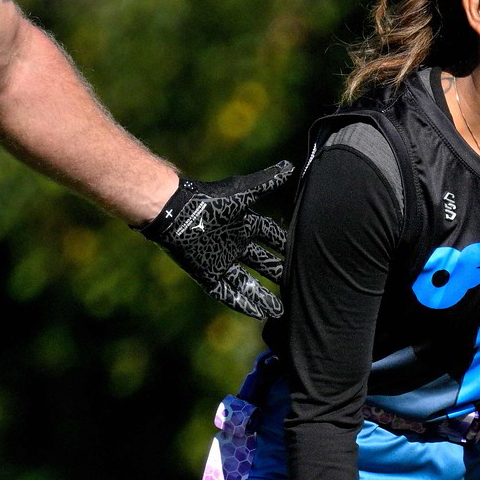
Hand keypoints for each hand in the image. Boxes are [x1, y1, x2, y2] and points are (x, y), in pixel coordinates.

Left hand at [138, 163, 291, 318]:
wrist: (176, 213)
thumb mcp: (244, 192)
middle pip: (261, 262)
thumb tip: (291, 165)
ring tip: (281, 311)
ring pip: (247, 282)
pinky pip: (227, 292)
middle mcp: (234, 243)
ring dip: (263, 296)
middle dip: (278, 274)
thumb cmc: (210, 200)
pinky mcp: (207, 274)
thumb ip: (267, 182)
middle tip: (297, 286)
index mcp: (244, 223)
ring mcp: (220, 260)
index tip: (303, 256)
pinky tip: (258, 314)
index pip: (270, 236)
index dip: (285, 245)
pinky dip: (242, 303)